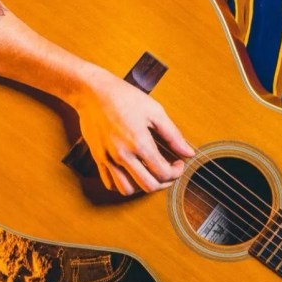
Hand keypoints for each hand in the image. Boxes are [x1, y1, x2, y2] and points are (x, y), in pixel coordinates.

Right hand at [72, 65, 194, 194]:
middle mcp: (123, 155)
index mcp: (140, 143)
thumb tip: (188, 152)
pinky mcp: (98, 158)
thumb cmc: (124, 97)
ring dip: (141, 187)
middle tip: (168, 172)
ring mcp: (108, 158)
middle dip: (164, 183)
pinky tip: (131, 173)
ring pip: (127, 190)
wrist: (93, 92)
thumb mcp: (155, 111)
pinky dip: (122, 184)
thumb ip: (173, 135)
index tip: (178, 163)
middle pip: (148, 186)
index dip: (176, 172)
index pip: (163, 173)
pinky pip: (109, 183)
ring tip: (149, 173)